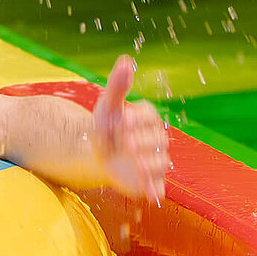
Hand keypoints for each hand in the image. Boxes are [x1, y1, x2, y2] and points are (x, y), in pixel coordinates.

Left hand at [92, 55, 169, 203]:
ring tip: (131, 161)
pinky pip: (157, 186)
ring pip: (159, 162)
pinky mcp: (150, 180)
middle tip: (122, 141)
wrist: (97, 154)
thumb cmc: (105, 126)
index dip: (135, 120)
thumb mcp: (107, 105)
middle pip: (155, 141)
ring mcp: (155, 160)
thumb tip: (126, 60)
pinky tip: (151, 195)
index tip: (120, 120)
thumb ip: (117, 85)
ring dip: (145, 162)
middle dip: (138, 141)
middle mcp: (157, 139)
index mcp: (149, 118)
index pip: (149, 117)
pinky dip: (155, 190)